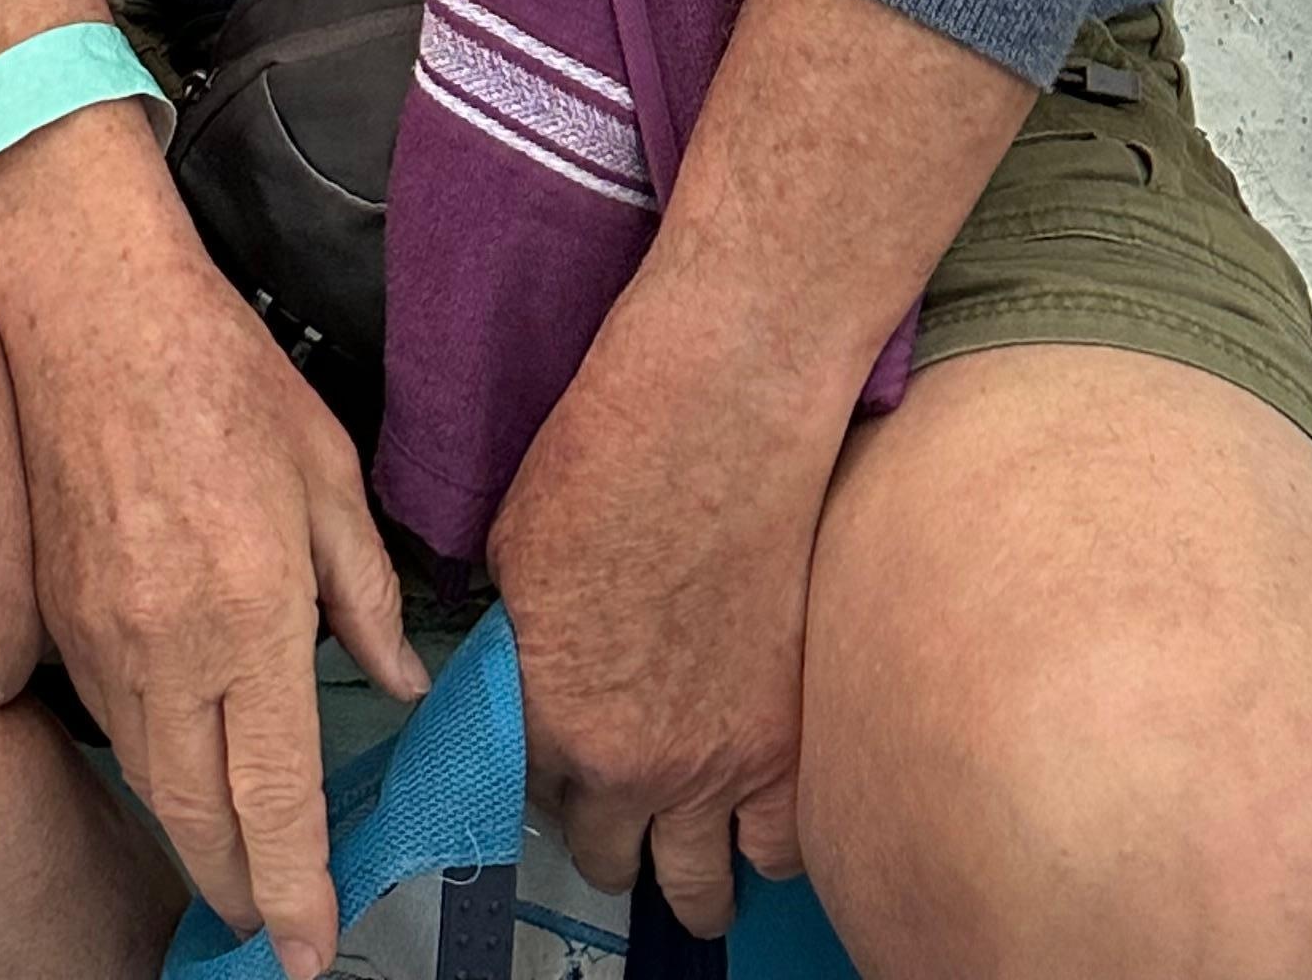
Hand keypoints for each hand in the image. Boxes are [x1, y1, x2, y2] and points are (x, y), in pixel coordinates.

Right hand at [0, 104, 423, 979]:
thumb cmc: (215, 370)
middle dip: (241, 892)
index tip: (313, 948)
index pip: (274, 795)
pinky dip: (153, 760)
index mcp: (249, 611)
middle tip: (278, 927)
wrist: (86, 305)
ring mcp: (100, 635)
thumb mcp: (327, 471)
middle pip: (196, 819)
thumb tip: (399, 679)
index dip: (298, 888)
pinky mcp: (57, 612)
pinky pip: (112, 718)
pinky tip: (184, 756)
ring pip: (149, 781)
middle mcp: (167, 645)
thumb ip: (365, 592)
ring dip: (193, 836)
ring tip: (237, 863)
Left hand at [486, 269, 840, 933]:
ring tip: (685, 822)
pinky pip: (781, 853)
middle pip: (609, 860)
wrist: (720, 419)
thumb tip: (522, 673)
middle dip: (604, 830)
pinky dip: (764, 839)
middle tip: (614, 790)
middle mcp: (634, 765)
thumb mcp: (518, 552)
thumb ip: (522, 644)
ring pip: (698, 890)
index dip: (535, 774)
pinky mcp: (794, 746)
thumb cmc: (611, 459)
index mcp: (551, 715)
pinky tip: (751, 802)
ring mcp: (723, 766)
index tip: (550, 755)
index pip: (524, 797)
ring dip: (686, 862)